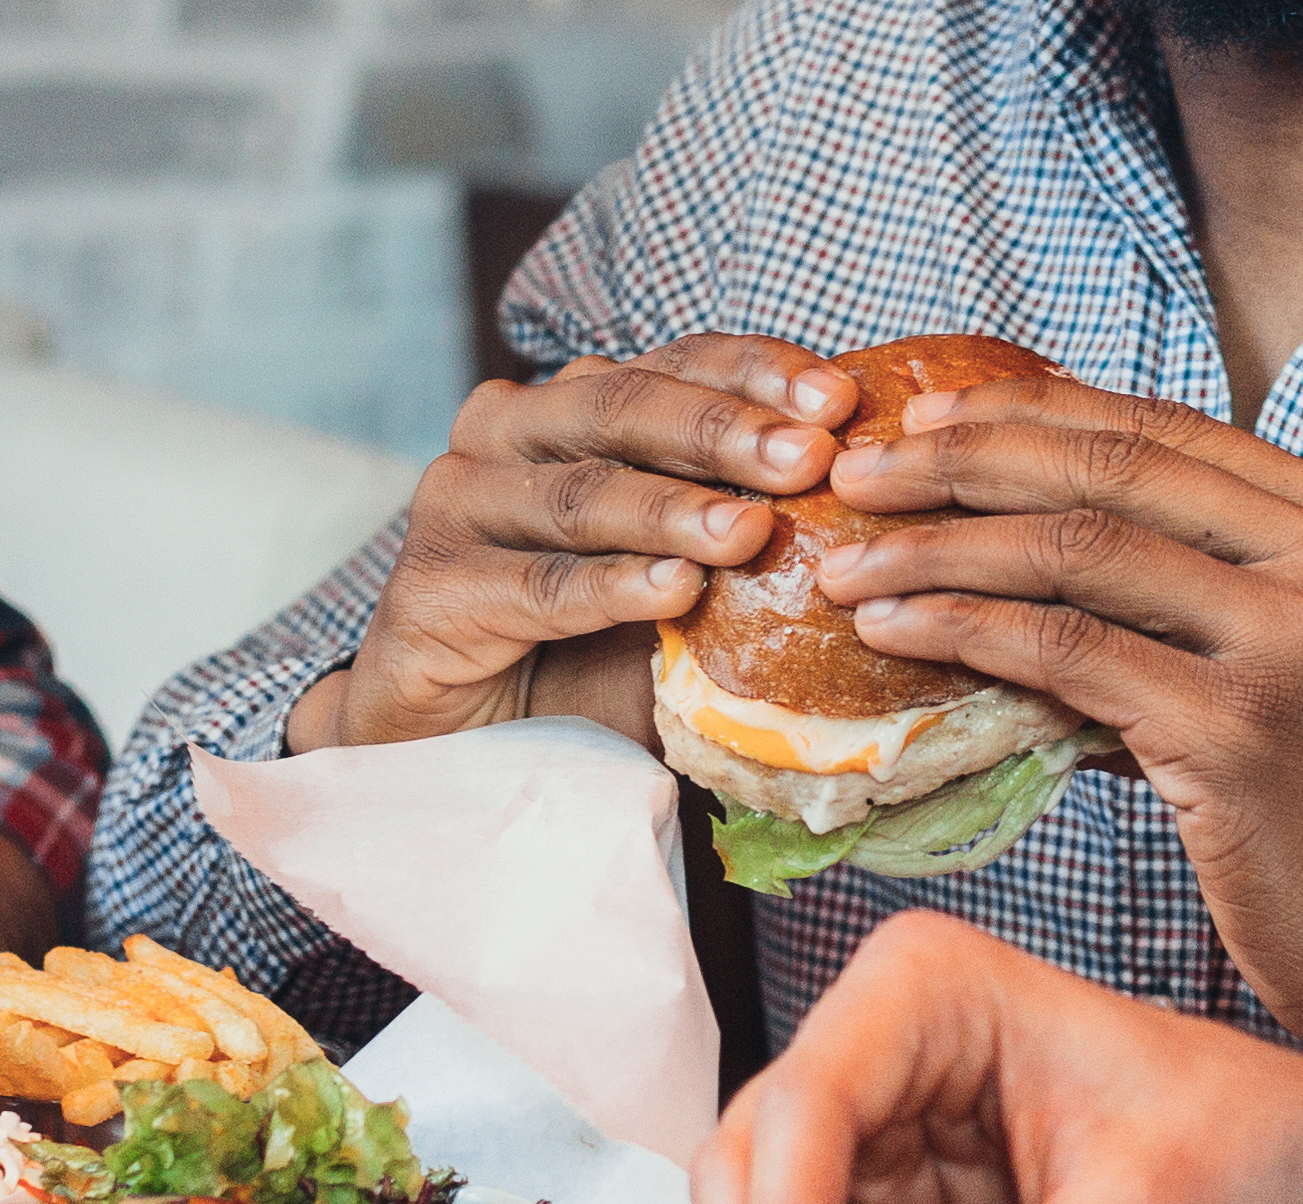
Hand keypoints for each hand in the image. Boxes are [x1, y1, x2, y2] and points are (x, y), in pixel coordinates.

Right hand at [285, 337, 858, 754]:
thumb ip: (738, 536)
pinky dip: (610, 587)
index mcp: (570, 408)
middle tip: (808, 457)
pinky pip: (537, 582)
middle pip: (620, 407)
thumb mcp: (678, 582)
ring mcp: (455, 505)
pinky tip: (675, 591)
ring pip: (579, 492)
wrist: (464, 741)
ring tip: (750, 532)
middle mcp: (504, 435)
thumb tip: (873, 508)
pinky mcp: (428, 589)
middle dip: (724, 431)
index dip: (756, 374)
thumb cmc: (583, 654)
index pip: (672, 363)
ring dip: (672, 509)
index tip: (841, 400)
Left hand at [812, 380, 1302, 1164]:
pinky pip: (1068, 653)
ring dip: (935, 550)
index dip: (1028, 412)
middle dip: (958, 460)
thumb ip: (1191, 596)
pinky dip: (964, 632)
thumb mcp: (1291, 665)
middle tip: (852, 471)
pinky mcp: (1247, 729)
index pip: (1164, 430)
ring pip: (1075, 552)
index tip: (921, 412)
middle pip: (1109, 469)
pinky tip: (893, 631)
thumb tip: (1015, 555)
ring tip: (843, 562)